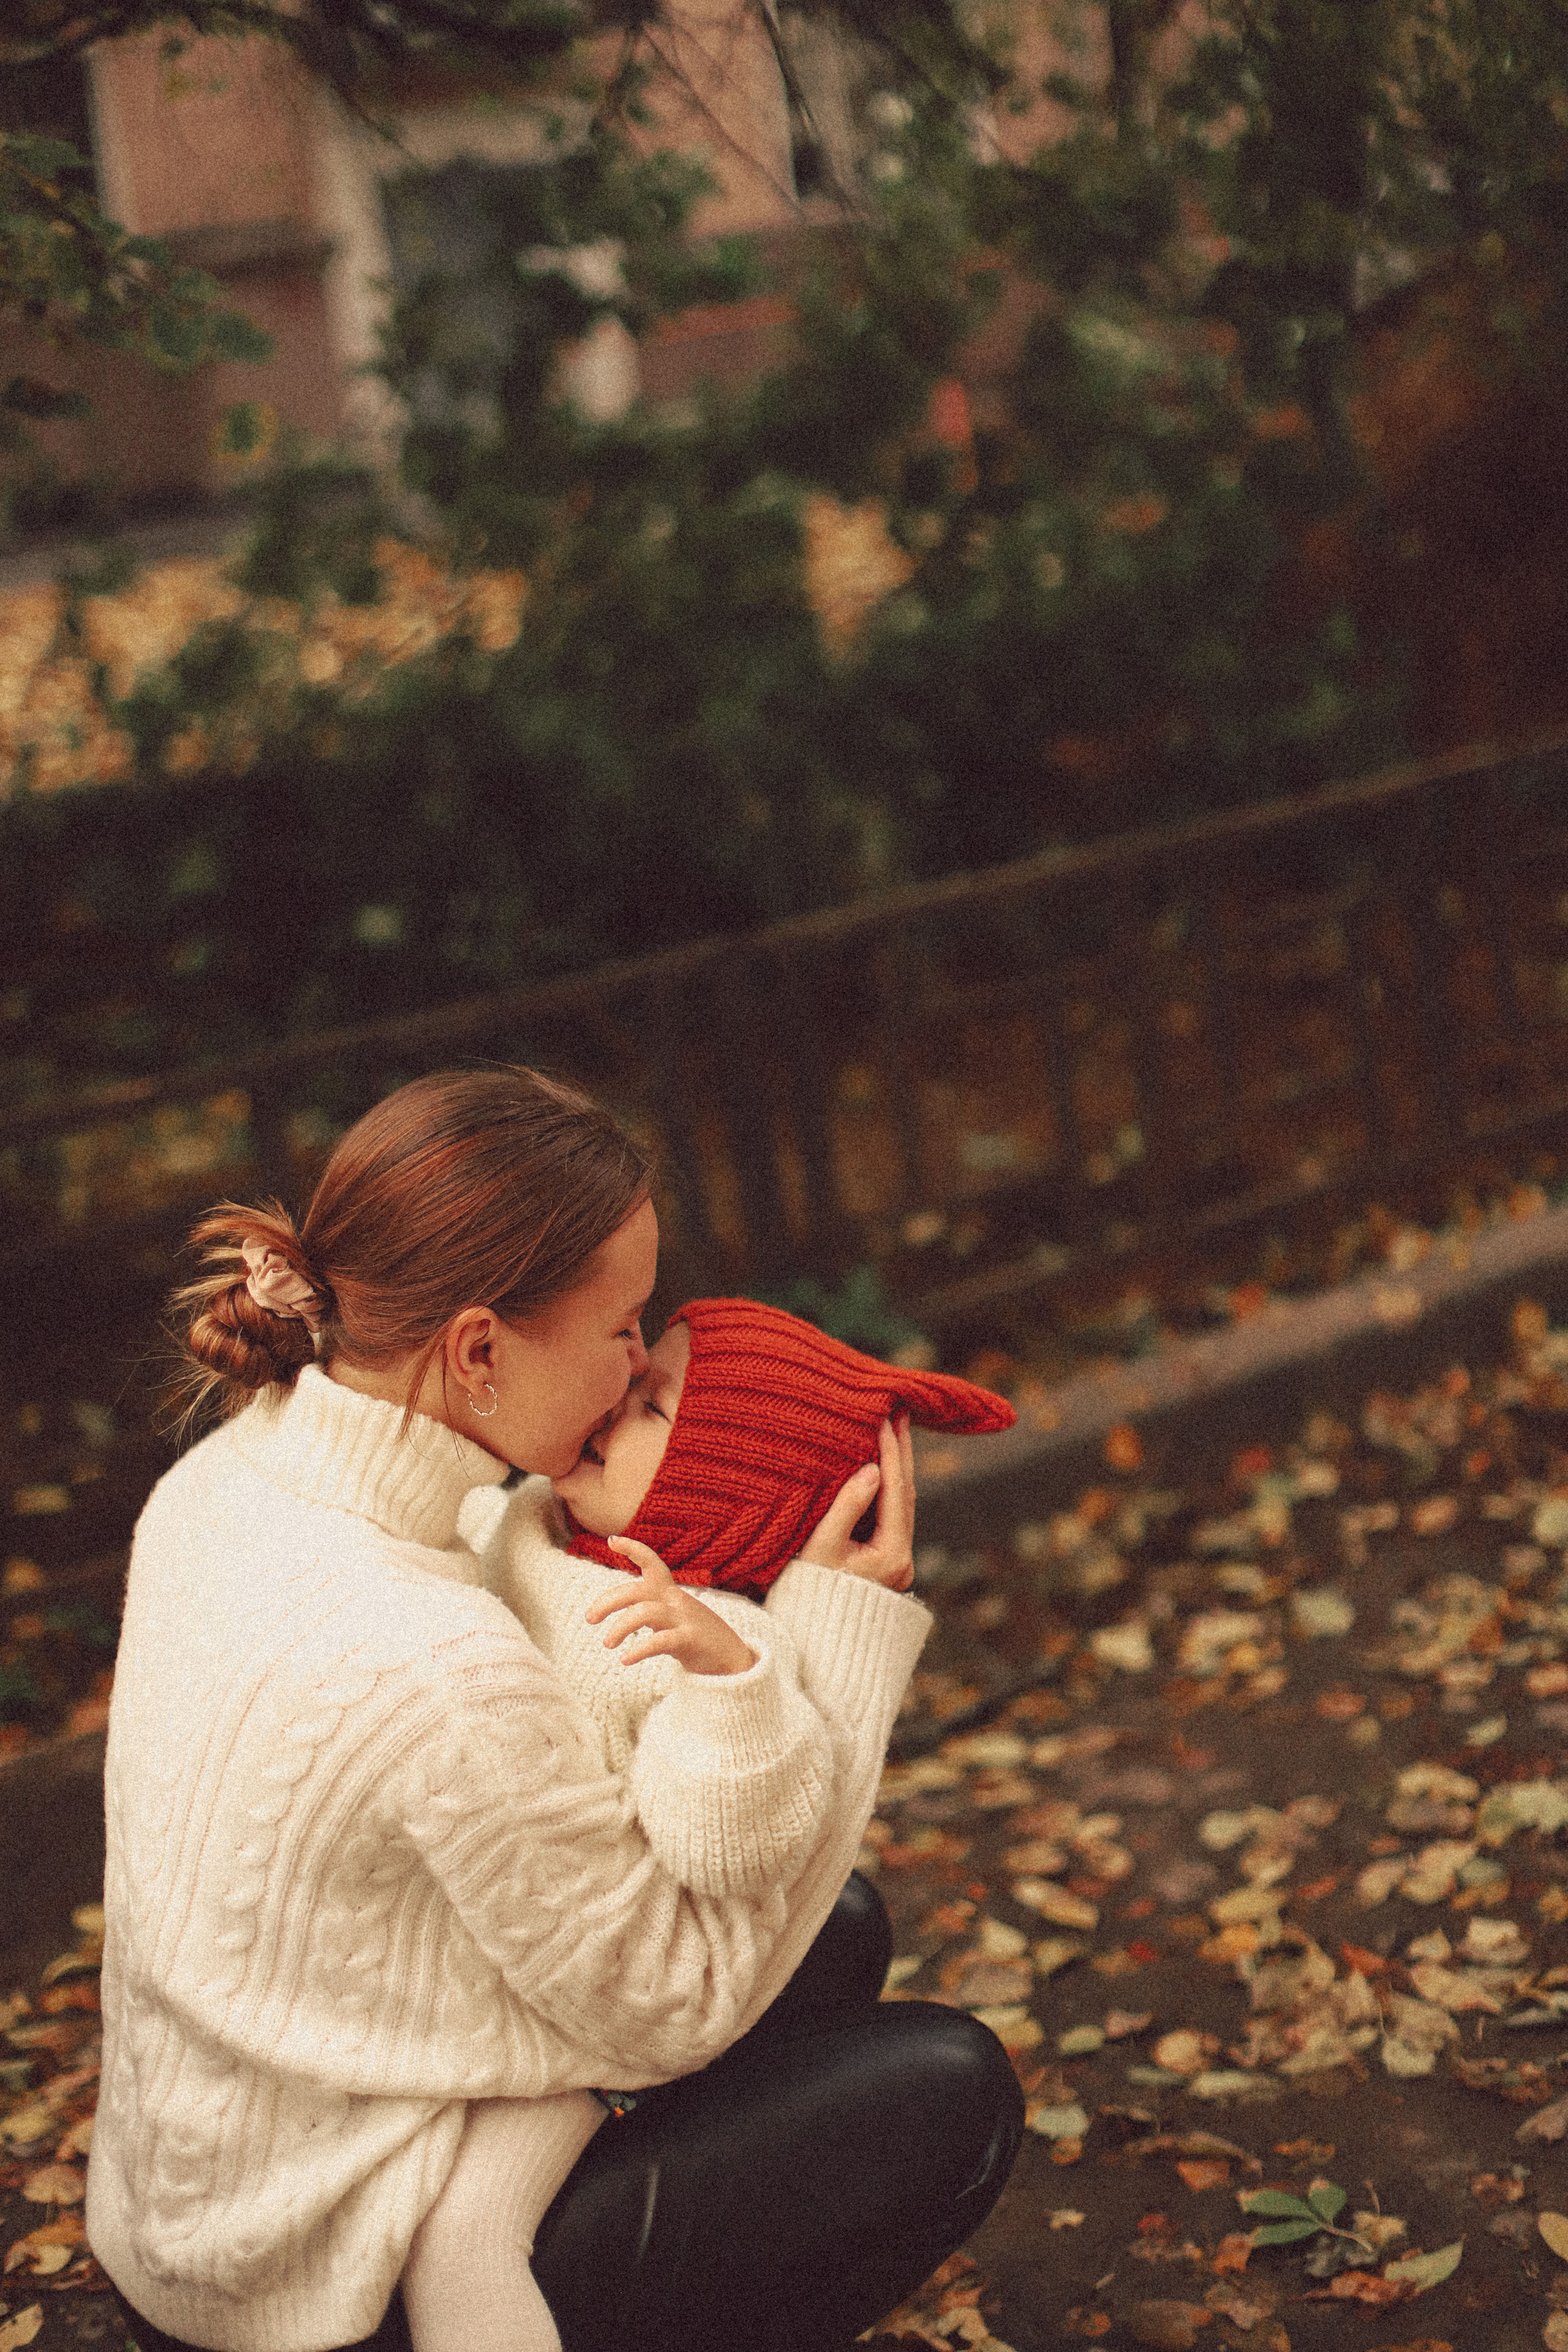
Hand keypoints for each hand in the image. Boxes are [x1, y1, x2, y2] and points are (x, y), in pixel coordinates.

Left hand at [585, 1538, 757, 1675]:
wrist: (732, 1660)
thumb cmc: (696, 1638)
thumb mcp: (673, 1617)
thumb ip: (651, 1608)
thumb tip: (622, 1608)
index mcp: (671, 1592)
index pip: (652, 1563)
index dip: (633, 1548)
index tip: (612, 1540)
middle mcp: (676, 1600)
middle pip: (637, 1590)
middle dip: (608, 1601)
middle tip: (589, 1619)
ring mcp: (685, 1618)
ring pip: (645, 1613)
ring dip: (620, 1627)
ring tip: (606, 1645)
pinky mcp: (691, 1640)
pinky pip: (661, 1641)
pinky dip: (639, 1650)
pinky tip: (624, 1660)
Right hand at [797, 1414, 915, 1589]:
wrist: (808, 1638)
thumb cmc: (805, 1593)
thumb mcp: (819, 1546)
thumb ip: (846, 1506)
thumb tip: (871, 1469)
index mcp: (892, 1556)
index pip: (894, 1492)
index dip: (889, 1452)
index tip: (884, 1417)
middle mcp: (902, 1559)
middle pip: (904, 1494)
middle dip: (901, 1452)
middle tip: (899, 1411)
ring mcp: (896, 1561)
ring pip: (900, 1503)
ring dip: (896, 1466)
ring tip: (893, 1429)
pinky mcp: (885, 1560)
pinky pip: (890, 1513)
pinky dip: (887, 1485)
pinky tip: (882, 1464)